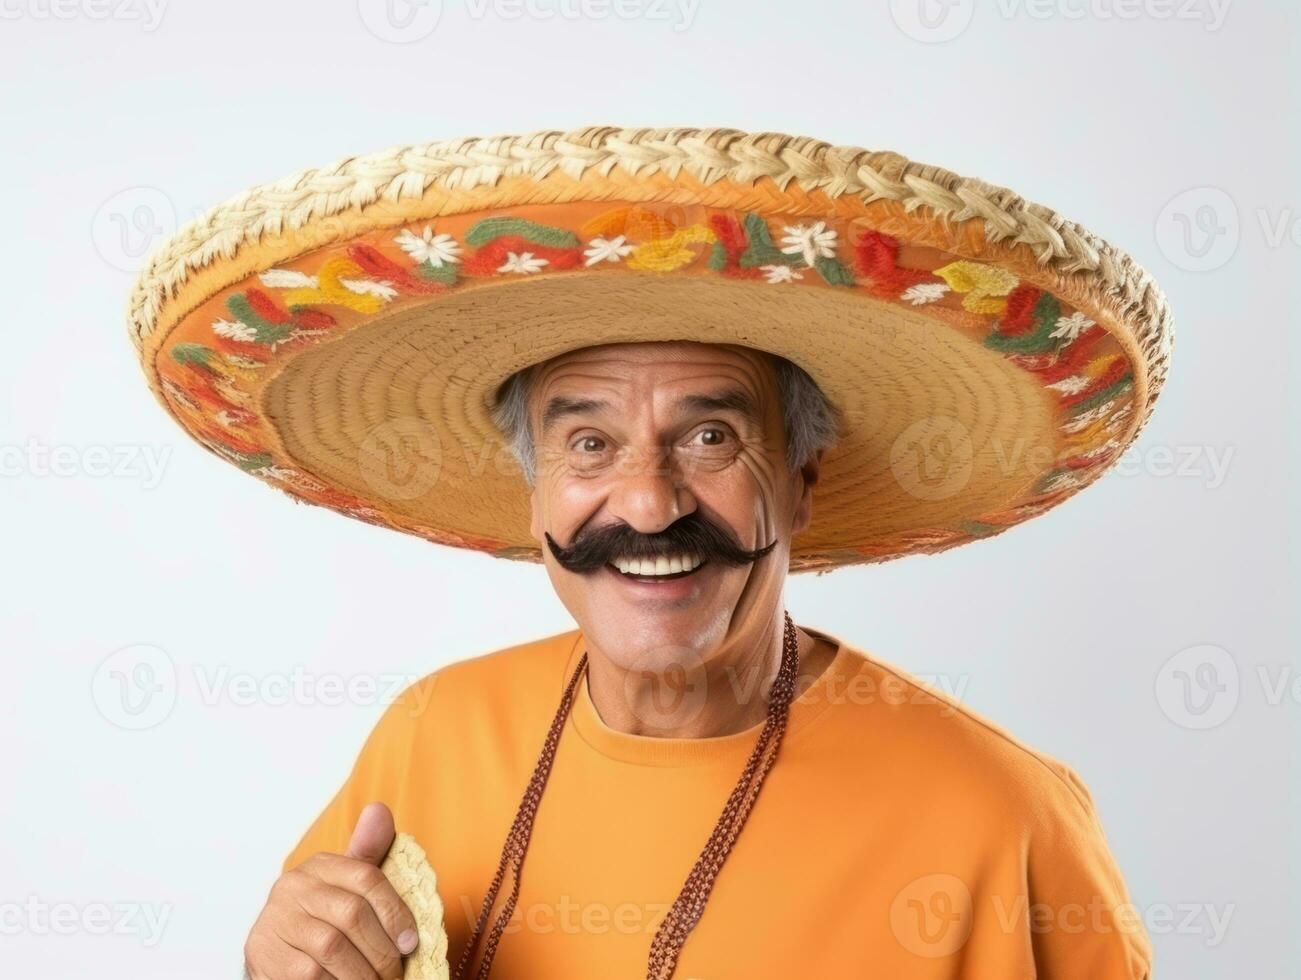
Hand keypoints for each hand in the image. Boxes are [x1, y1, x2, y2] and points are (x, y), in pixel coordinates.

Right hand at [244, 802, 417, 978]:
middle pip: (352, 914)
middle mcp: (293, 887)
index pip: (367, 877)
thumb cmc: (321, 921)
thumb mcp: (344, 887)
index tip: (410, 942)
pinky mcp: (264, 954)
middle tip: (395, 972)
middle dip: (381, 950)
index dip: (395, 912)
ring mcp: (276, 920)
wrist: (274, 956)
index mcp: (319, 866)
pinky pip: (311, 974)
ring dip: (362, 973)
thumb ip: (367, 854)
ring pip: (333, 947)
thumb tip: (379, 810)